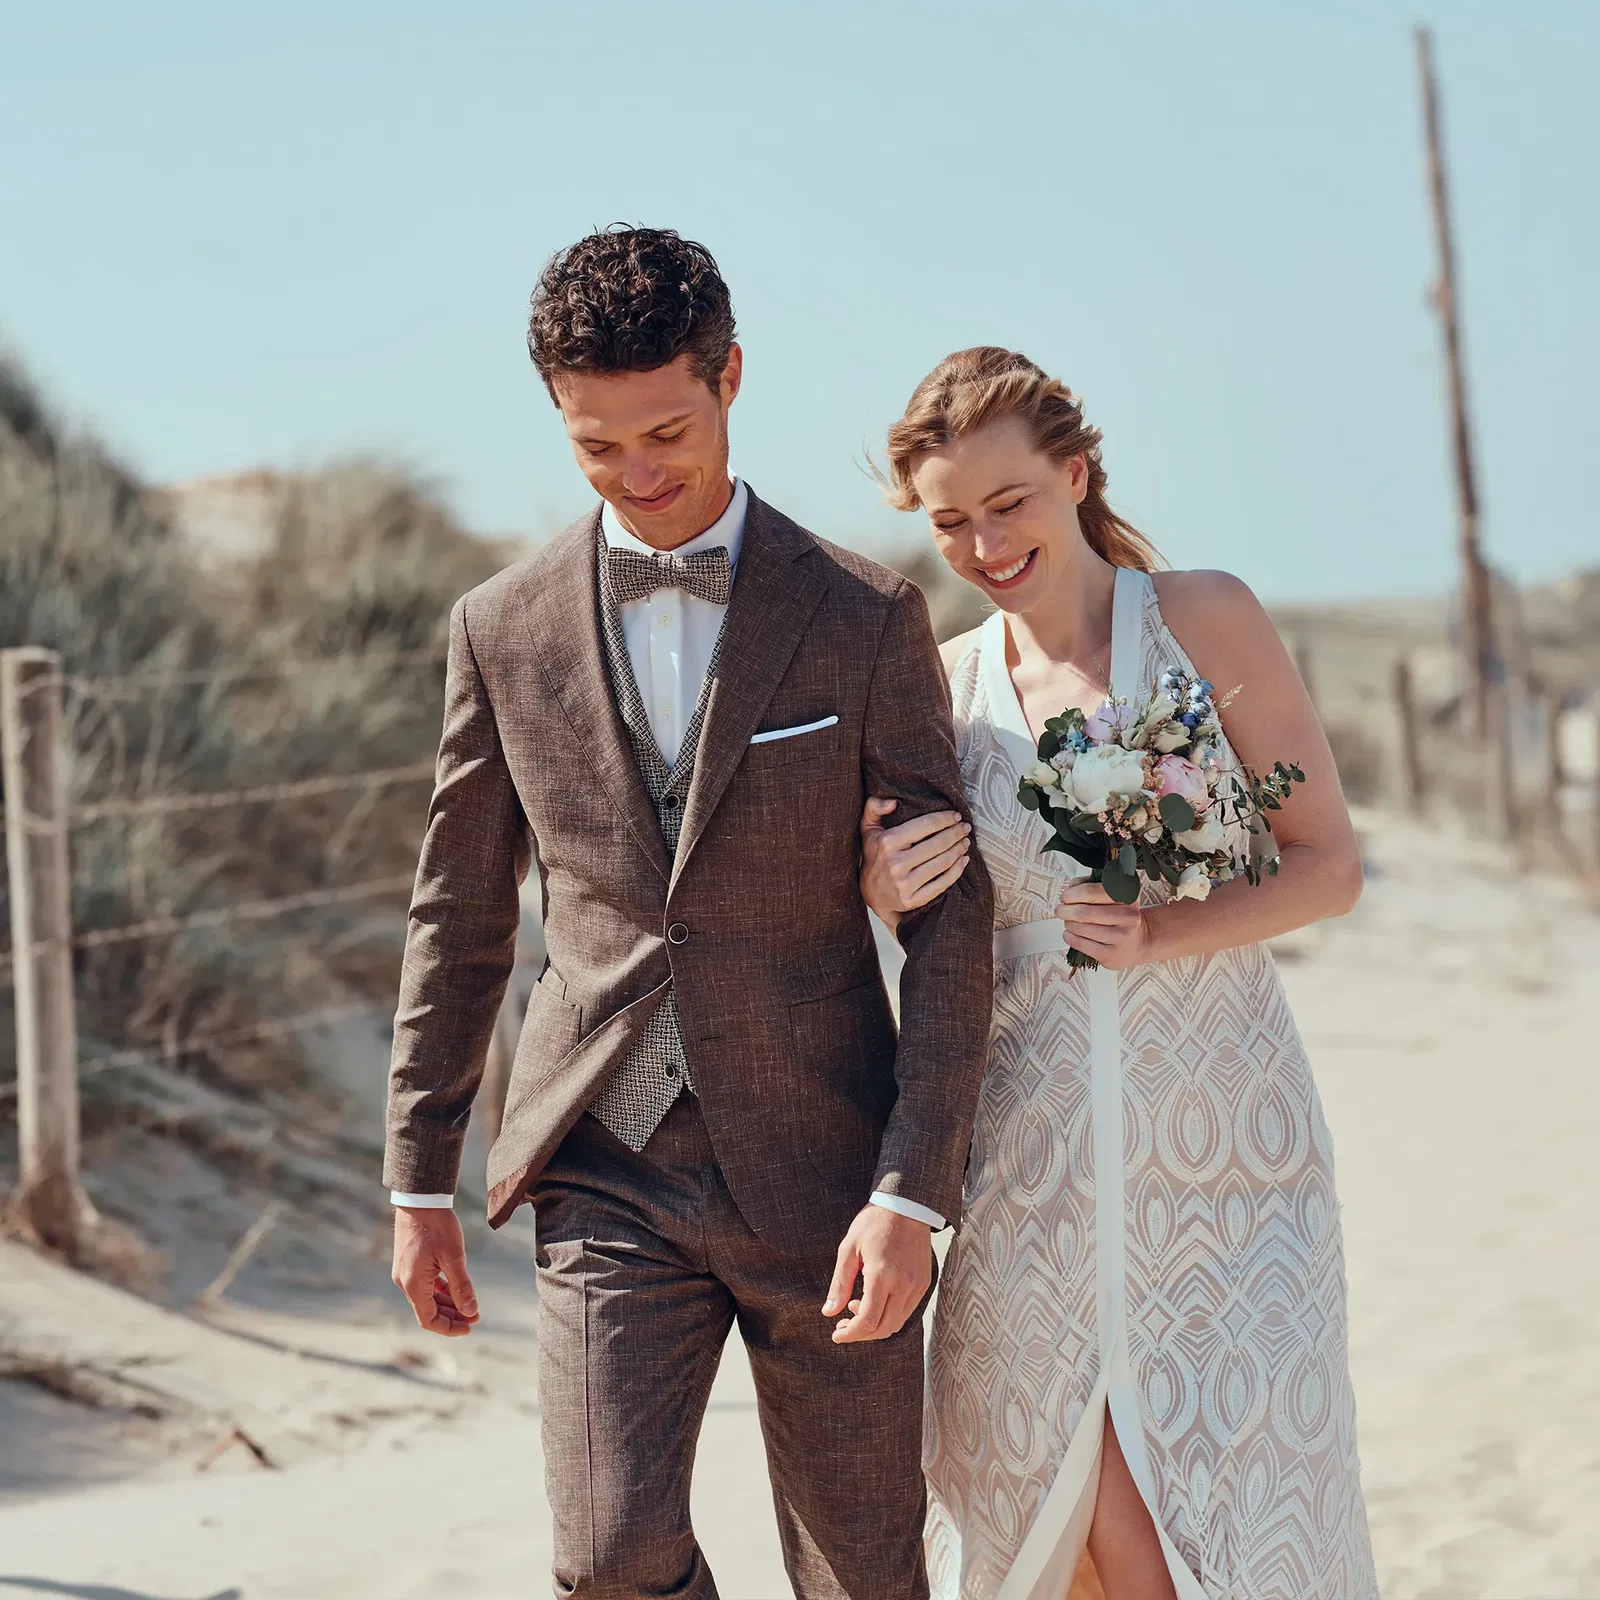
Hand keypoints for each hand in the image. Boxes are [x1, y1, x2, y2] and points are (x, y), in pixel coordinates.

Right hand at [392, 1207, 479, 1336]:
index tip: (469, 1326)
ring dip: (447, 1303)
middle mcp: (405, 1282)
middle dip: (452, 1316)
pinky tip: (455, 1288)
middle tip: (475, 1315)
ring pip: (427, 1297)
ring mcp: (405, 1271)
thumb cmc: (437, 1225)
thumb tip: (470, 1311)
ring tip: (469, 1304)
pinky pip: (424, 1284)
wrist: (420, 1198)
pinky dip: (440, 1290)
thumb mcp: (454, 1257)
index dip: (449, 1328)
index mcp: (413, 1284)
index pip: (428, 1320)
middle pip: (428, 1310)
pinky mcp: (409, 1262)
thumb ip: (462, 1286)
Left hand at [821, 1203, 932, 1343]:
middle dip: (861, 1334)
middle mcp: (903, 1284)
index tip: (837, 1334)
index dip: (850, 1334)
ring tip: (857, 1308)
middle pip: (883, 1328)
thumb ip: (839, 1284)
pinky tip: (876, 1301)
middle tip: (843, 1326)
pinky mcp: (924, 1282)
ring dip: (876, 1325)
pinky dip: (890, 1315)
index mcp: (881, 1275)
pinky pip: (907, 1311)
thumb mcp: (849, 1249)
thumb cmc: (873, 1223)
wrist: (907, 1205)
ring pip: (897, 1323)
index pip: (867, 1321)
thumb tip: (828, 1312)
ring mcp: (917, 1285)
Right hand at [859, 797, 970, 926]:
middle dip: (955, 833)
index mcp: (887, 843)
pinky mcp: (912, 900)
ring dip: (958, 850)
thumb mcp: (867, 828)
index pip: (924, 825)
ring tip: (965, 842)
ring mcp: (904, 884)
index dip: (944, 819)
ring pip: (942, 863)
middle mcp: (896, 864)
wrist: (869, 894)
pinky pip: (941, 884)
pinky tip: (963, 860)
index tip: (956, 816)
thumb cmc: (873, 856)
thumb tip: (894, 801)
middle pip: (937, 844)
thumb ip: (874, 807)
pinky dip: (957, 871)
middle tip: (965, 828)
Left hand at [1056, 879, 1153, 970]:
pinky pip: (1080, 944)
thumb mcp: (1114, 896)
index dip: (1072, 893)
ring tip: (1069, 922)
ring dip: (1068, 923)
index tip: (1066, 896)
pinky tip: (1071, 933)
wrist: (1139, 943)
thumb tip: (1071, 887)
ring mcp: (1120, 937)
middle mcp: (1128, 917)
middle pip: (1083, 912)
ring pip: (1080, 928)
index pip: (1092, 891)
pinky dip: (1069, 937)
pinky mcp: (1110, 955)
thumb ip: (1092, 886)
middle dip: (1065, 910)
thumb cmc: (1122, 918)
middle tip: (1061, 909)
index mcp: (1128, 897)